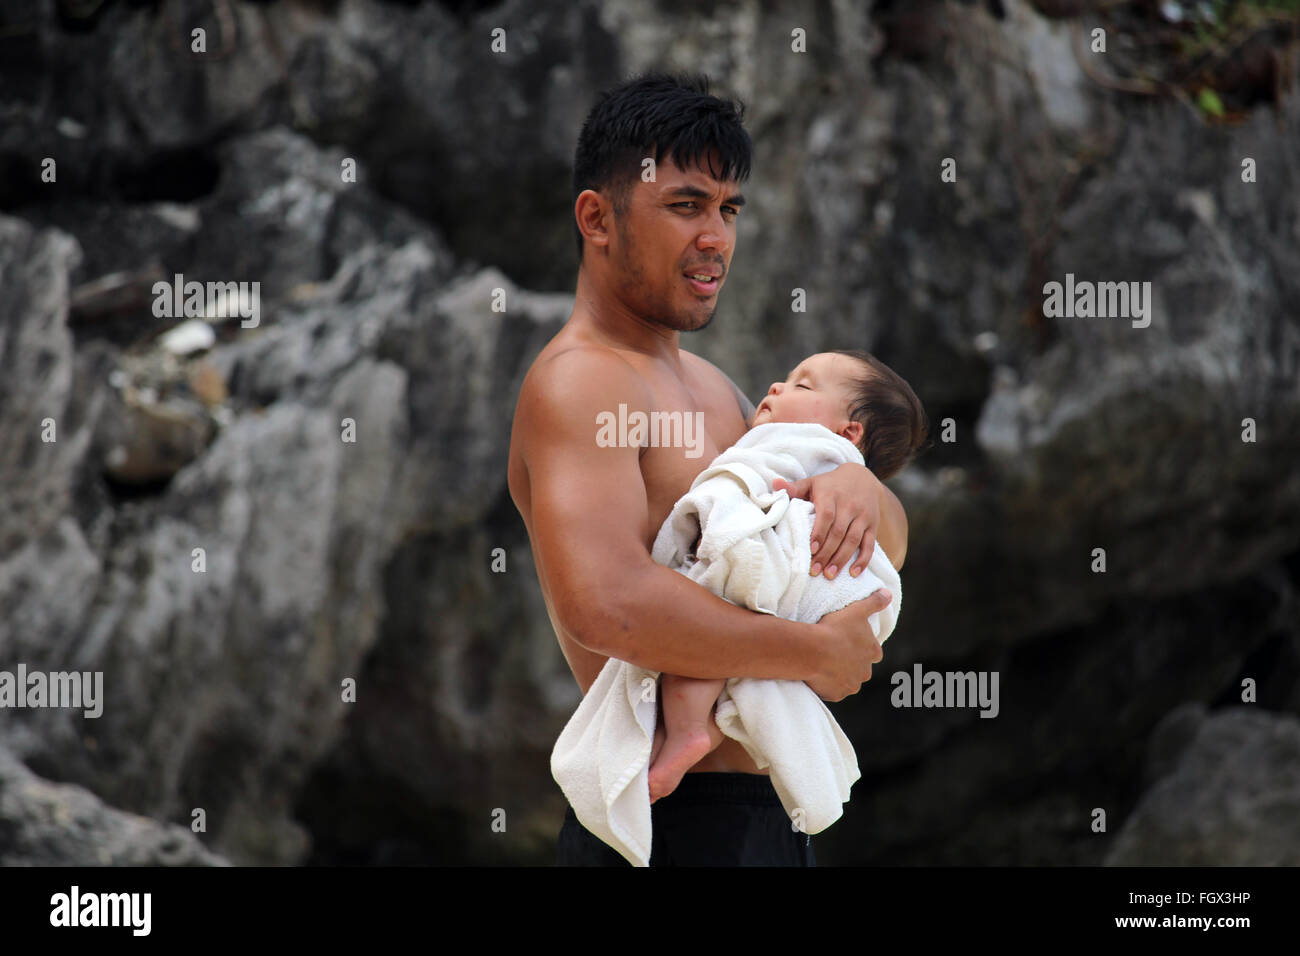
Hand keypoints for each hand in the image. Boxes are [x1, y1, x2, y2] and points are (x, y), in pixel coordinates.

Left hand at [774, 462, 880, 579]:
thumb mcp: (812, 482)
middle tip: (814, 571)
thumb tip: (774, 483)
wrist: (862, 477)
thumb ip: (794, 487)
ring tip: (829, 575)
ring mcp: (862, 515)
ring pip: (853, 540)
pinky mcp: (873, 524)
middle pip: (838, 532)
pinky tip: (853, 573)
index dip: (819, 533)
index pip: (826, 515)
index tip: (810, 550)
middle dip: (826, 553)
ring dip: (841, 559)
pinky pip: (869, 544)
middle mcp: (849, 505)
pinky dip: (863, 560)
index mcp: (831, 495)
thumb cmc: (830, 484)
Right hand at [805, 589, 889, 700]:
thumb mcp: (856, 610)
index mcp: (873, 652)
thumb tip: (888, 593)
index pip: (873, 652)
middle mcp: (865, 672)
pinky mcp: (836, 694)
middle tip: (835, 652)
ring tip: (823, 663)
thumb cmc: (834, 628)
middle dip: (852, 663)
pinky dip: (827, 684)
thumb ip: (874, 602)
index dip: (862, 647)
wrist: (812, 650)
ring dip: (839, 674)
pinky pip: (833, 690)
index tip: (849, 641)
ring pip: (848, 680)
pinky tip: (817, 674)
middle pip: (861, 668)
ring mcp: (851, 685)